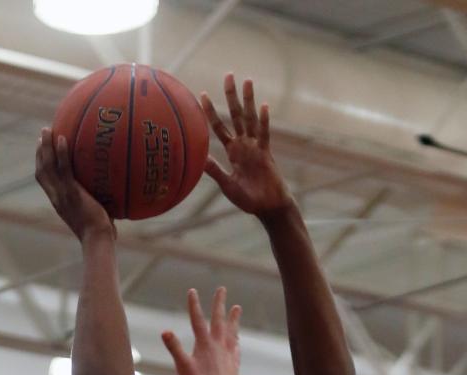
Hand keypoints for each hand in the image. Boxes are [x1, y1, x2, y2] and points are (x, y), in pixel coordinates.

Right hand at [35, 127, 113, 242]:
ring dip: (46, 146)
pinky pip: (64, 169)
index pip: (44, 181)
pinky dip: (62, 153)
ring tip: (47, 130)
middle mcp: (56, 197)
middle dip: (39, 151)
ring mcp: (62, 195)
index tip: (43, 150)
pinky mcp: (71, 193)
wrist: (97, 241)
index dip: (41, 164)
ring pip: (48, 166)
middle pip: (41, 170)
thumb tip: (112, 192)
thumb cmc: (100, 234)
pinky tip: (63, 138)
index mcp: (58, 203)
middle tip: (42, 134)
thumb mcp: (95, 216)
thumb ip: (96, 202)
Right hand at [163, 287, 241, 374]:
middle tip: (222, 289)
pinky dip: (235, 339)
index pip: (197, 319)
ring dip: (233, 319)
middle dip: (219, 303)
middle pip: (219, 319)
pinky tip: (237, 339)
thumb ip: (174, 348)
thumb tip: (164, 331)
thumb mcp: (183, 367)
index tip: (192, 291)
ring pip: (231, 331)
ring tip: (237, 308)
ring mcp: (228, 354)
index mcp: (204, 344)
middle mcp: (219, 345)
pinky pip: (236, 347)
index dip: (194, 304)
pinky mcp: (233, 365)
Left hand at [202, 75, 292, 218]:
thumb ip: (215, 170)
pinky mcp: (266, 154)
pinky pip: (264, 134)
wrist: (268, 208)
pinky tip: (263, 106)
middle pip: (236, 115)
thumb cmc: (249, 200)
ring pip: (251, 119)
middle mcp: (244, 145)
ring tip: (247, 80)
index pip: (219, 127)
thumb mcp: (227, 184)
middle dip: (232, 96)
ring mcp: (256, 147)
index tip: (203, 94)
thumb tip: (198, 158)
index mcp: (233, 152)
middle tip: (228, 75)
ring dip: (249, 100)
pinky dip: (264, 121)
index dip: (211, 112)